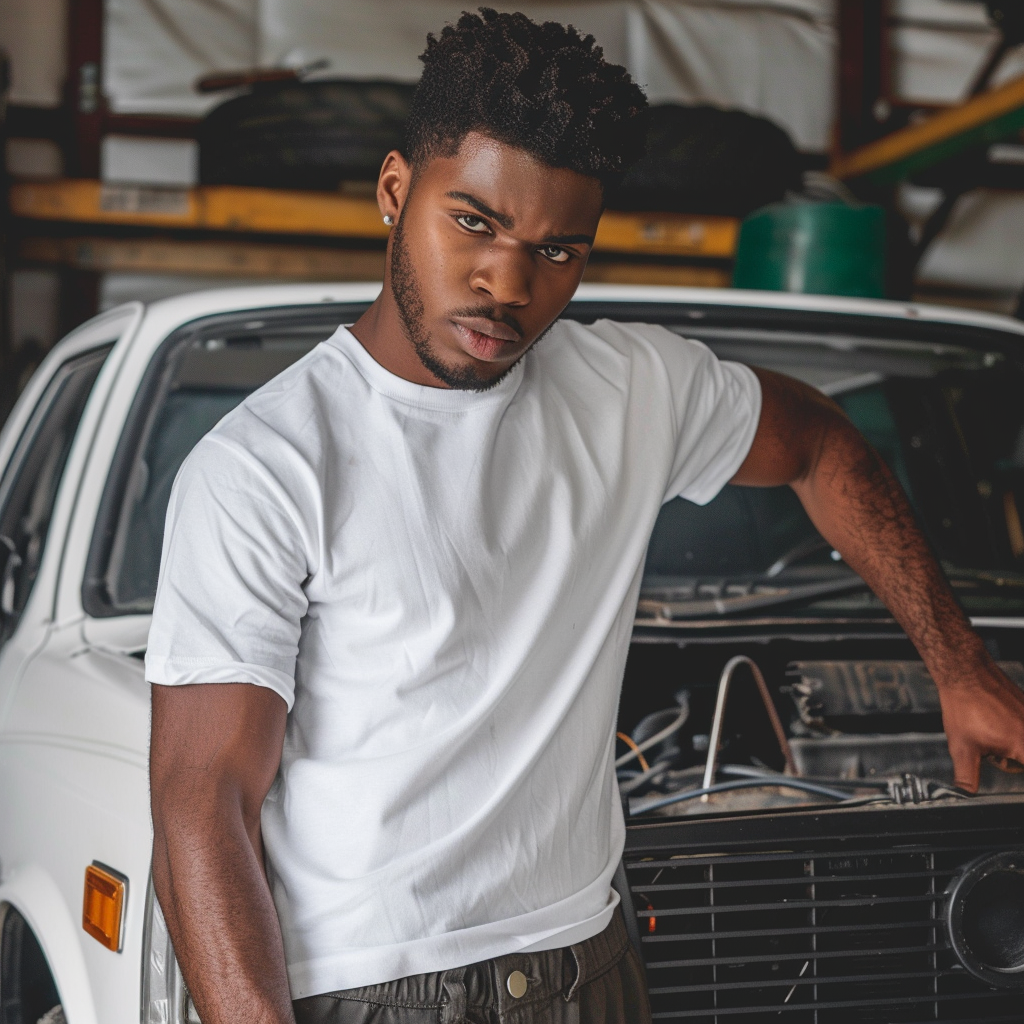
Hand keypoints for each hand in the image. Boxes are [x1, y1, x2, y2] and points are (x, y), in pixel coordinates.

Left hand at [938, 660, 1023, 792]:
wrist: (965, 673)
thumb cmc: (965, 706)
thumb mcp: (963, 748)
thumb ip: (967, 777)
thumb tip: (966, 795)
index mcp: (1023, 745)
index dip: (1015, 767)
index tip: (1007, 762)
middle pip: (1022, 758)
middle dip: (1011, 760)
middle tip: (994, 751)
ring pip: (1022, 743)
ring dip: (1013, 746)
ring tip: (991, 734)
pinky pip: (1022, 728)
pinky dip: (1013, 732)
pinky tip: (994, 722)